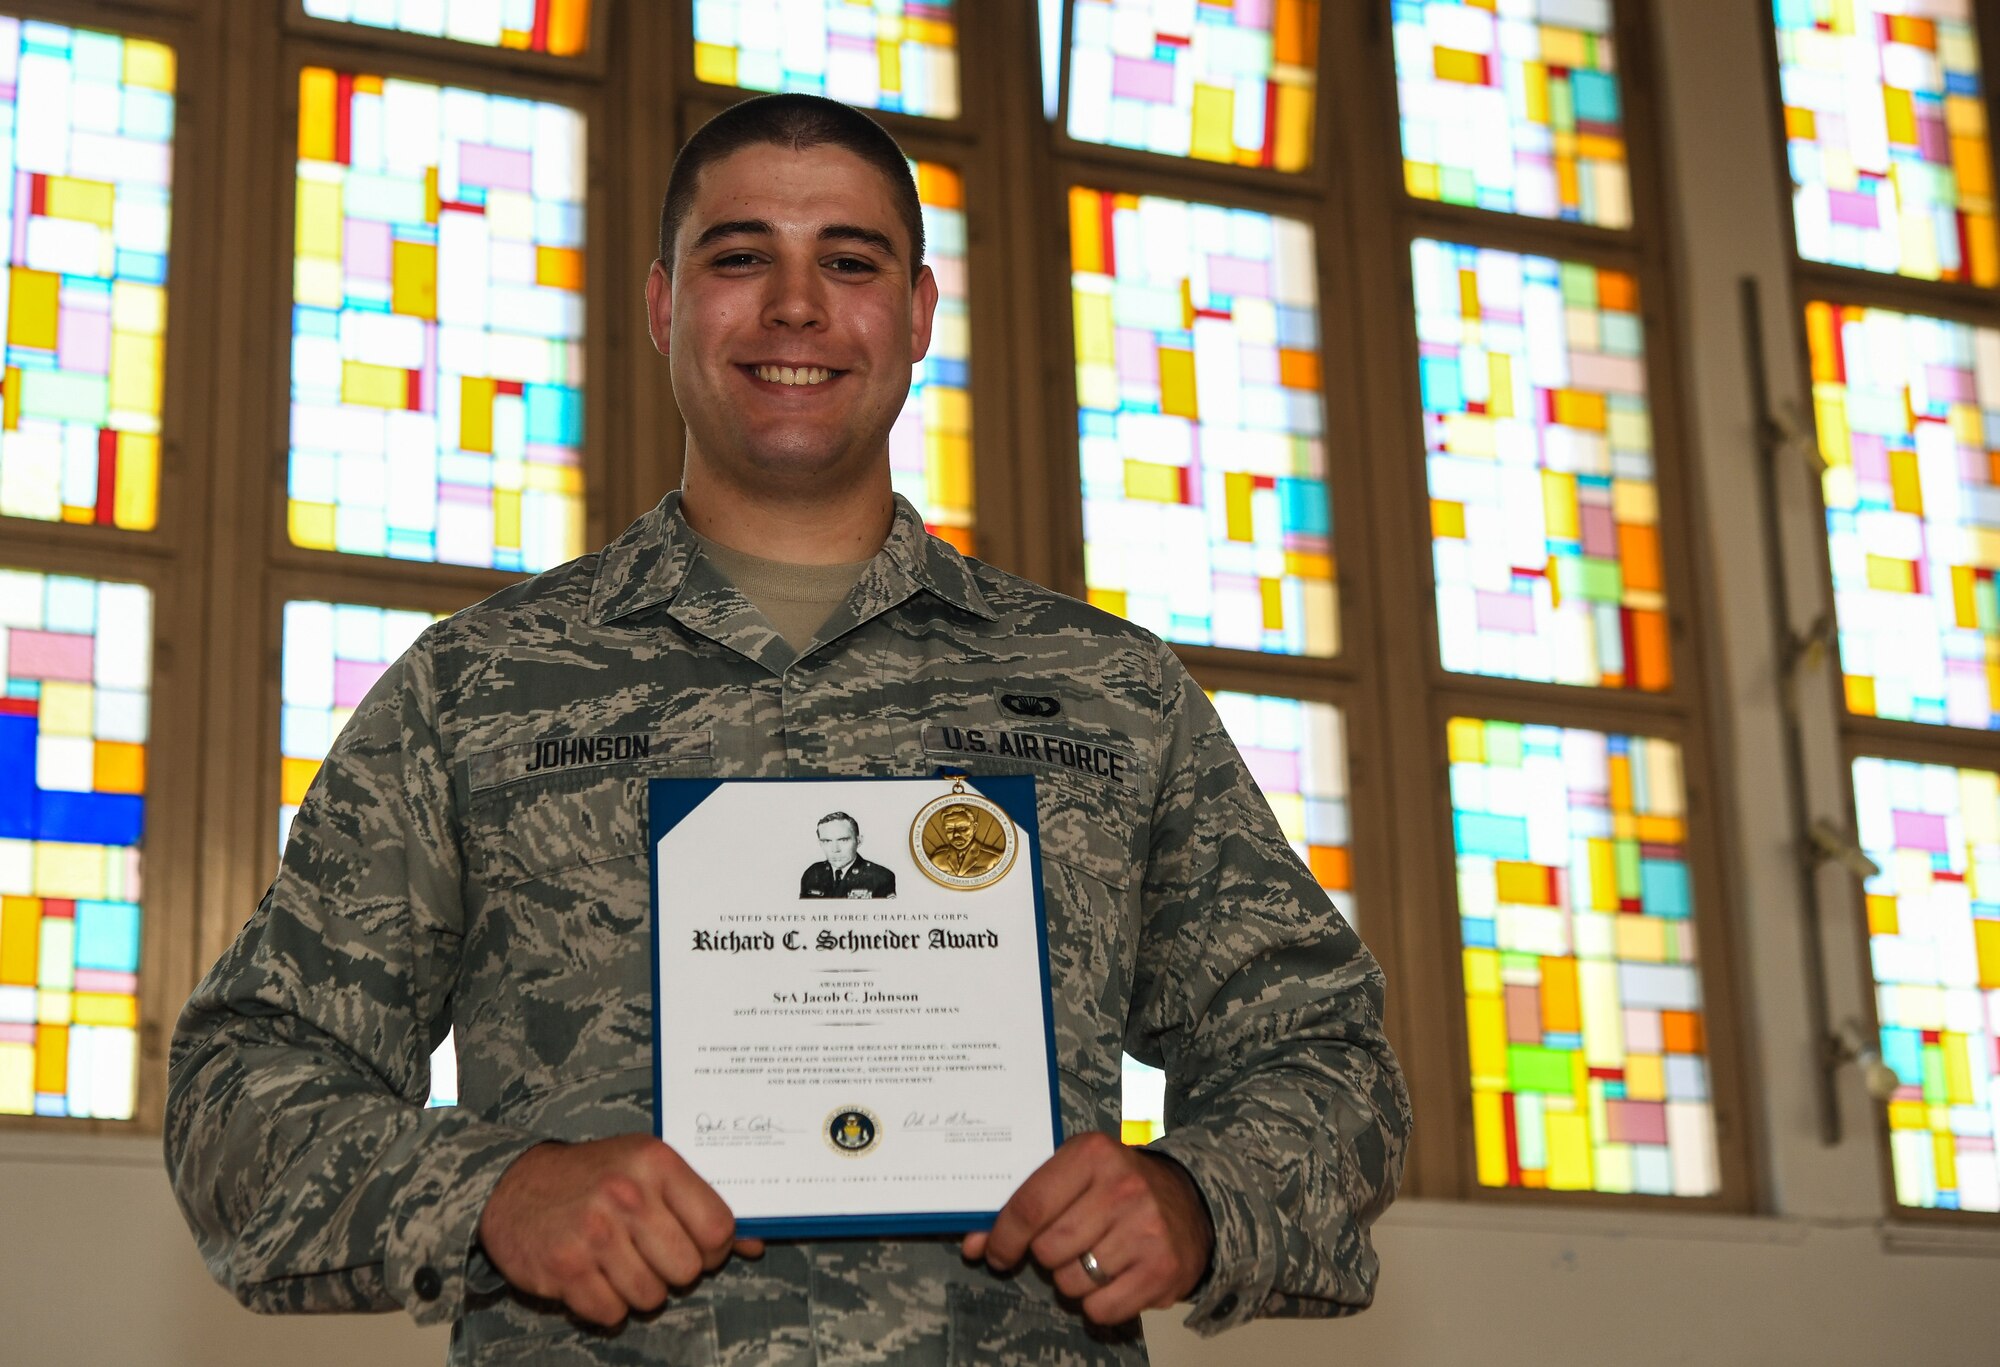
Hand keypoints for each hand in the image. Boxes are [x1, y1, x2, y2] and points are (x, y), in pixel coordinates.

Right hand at [477, 1134, 763, 1325]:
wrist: (516, 1185)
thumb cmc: (596, 1177)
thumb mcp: (649, 1170)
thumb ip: (701, 1204)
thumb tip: (753, 1245)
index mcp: (656, 1163)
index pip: (718, 1226)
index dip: (714, 1248)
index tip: (697, 1246)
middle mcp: (626, 1194)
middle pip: (688, 1270)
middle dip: (675, 1271)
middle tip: (651, 1254)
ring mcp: (594, 1234)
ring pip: (651, 1297)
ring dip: (640, 1290)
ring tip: (619, 1262)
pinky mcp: (564, 1269)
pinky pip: (612, 1314)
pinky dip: (607, 1306)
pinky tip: (595, 1276)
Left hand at [960, 1132, 1212, 1324]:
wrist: (1191, 1202)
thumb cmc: (1116, 1187)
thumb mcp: (1074, 1175)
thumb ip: (1023, 1205)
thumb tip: (973, 1245)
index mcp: (1093, 1154)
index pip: (1030, 1206)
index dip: (1003, 1237)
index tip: (994, 1252)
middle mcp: (1122, 1187)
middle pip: (1048, 1249)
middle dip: (1045, 1256)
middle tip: (1065, 1245)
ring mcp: (1146, 1229)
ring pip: (1071, 1282)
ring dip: (1072, 1279)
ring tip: (1094, 1256)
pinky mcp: (1162, 1269)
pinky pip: (1101, 1308)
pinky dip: (1097, 1303)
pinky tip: (1113, 1278)